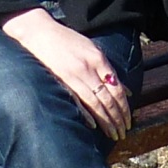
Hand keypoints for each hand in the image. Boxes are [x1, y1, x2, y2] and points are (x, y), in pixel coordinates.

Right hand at [2, 8, 132, 139]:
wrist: (39, 33)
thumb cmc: (68, 42)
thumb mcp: (92, 50)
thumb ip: (109, 70)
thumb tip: (126, 91)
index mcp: (98, 59)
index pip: (117, 89)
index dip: (124, 107)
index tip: (128, 121)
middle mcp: (88, 68)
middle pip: (108, 99)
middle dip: (118, 118)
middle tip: (123, 133)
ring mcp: (73, 76)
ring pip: (95, 103)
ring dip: (106, 121)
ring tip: (113, 134)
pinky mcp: (59, 81)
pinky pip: (76, 101)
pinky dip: (86, 114)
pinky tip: (94, 126)